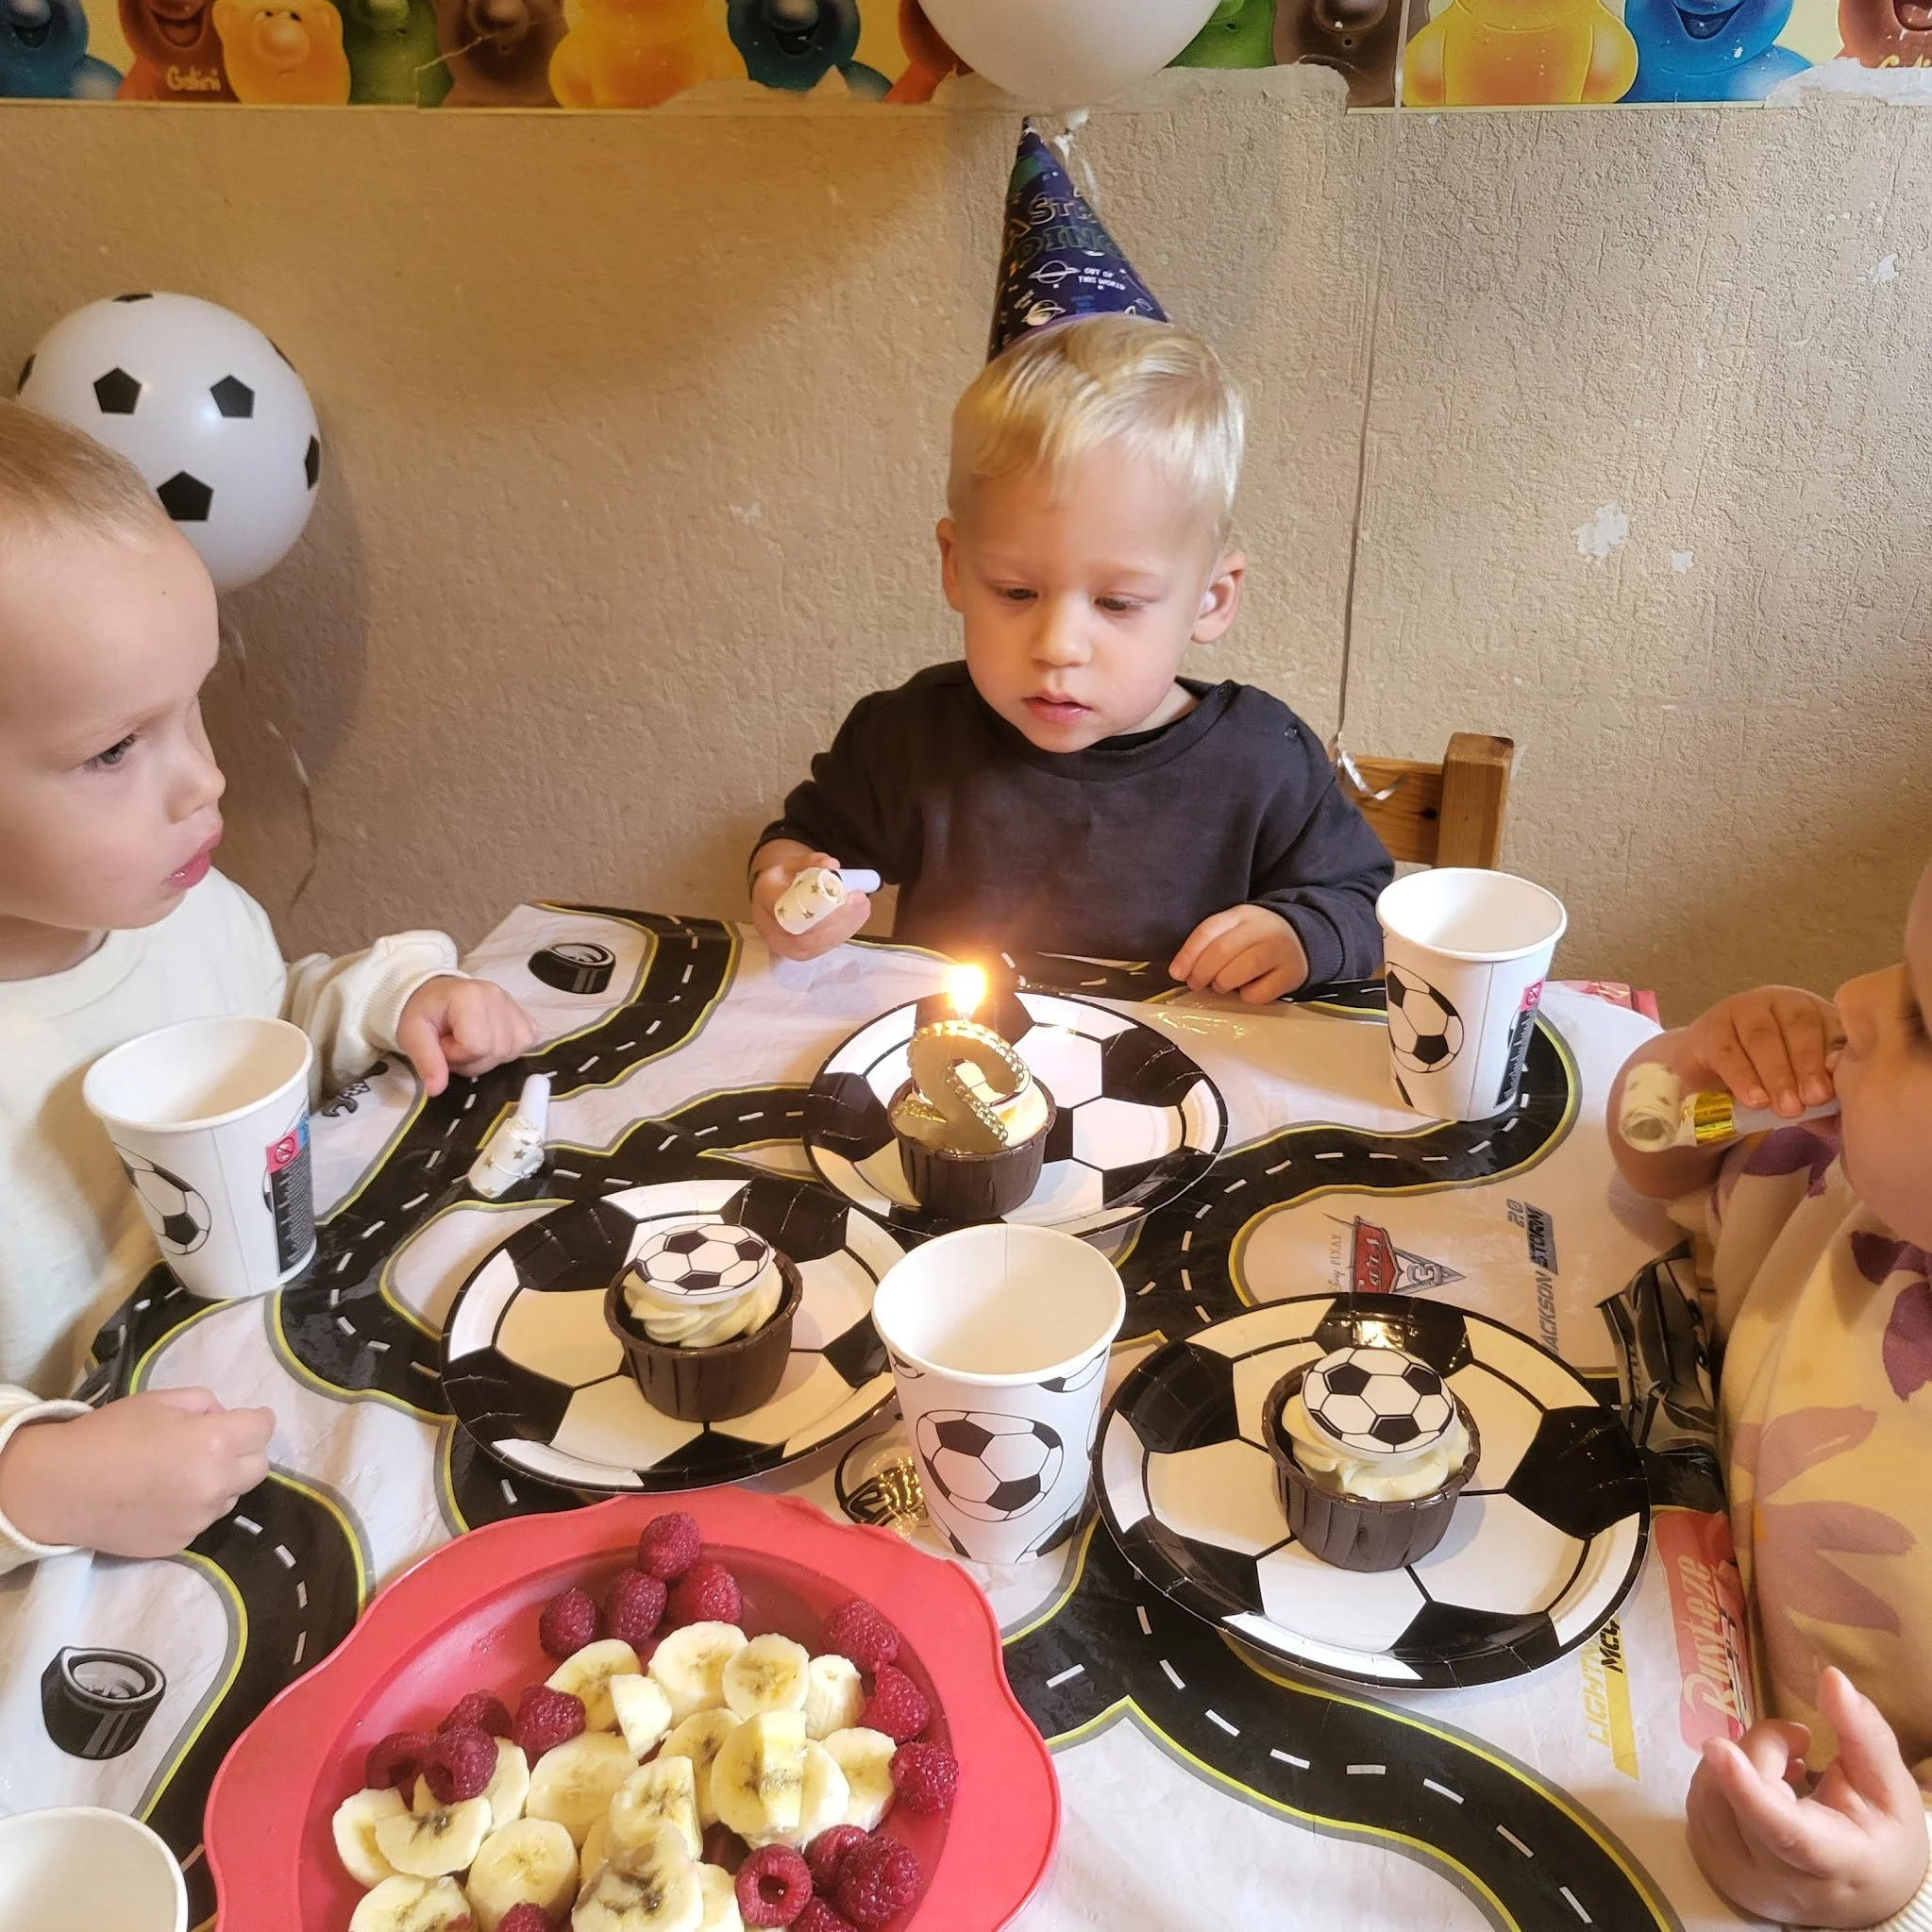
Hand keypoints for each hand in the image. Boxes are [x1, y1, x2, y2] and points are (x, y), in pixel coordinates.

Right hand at [0, 1388, 274, 1558]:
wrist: (60, 1488)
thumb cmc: (109, 1434)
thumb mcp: (160, 1401)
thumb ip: (205, 1404)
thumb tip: (224, 1417)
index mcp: (216, 1442)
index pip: (264, 1428)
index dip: (254, 1419)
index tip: (242, 1420)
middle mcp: (215, 1484)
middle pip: (259, 1467)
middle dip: (244, 1453)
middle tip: (214, 1447)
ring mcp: (198, 1519)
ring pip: (231, 1497)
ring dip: (219, 1484)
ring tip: (179, 1475)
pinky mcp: (180, 1544)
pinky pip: (202, 1521)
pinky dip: (192, 1509)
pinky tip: (161, 1499)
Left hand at [397, 976, 536, 1096]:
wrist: (437, 994)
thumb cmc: (424, 1012)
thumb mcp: (412, 1034)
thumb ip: (426, 1060)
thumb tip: (436, 1089)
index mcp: (470, 997)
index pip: (476, 1046)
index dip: (457, 1055)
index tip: (443, 1044)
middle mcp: (498, 997)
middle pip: (496, 1051)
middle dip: (471, 1060)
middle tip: (454, 1045)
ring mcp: (515, 1006)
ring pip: (511, 1052)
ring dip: (488, 1058)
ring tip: (470, 1044)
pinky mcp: (525, 1017)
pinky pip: (526, 1044)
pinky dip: (507, 1051)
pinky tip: (490, 1043)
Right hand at [749, 844, 871, 961]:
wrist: (767, 906)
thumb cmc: (781, 883)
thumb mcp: (791, 865)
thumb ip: (811, 862)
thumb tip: (833, 865)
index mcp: (766, 898)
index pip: (791, 904)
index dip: (819, 902)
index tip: (843, 892)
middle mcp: (771, 928)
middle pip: (809, 927)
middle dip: (840, 915)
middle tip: (861, 900)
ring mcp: (786, 947)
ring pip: (819, 940)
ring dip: (846, 925)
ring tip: (864, 909)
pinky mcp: (800, 956)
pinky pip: (824, 947)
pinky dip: (843, 933)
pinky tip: (856, 920)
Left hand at [1170, 905, 1309, 1003]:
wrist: (1301, 939)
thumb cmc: (1256, 940)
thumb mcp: (1234, 930)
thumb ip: (1209, 945)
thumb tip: (1182, 971)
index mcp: (1242, 914)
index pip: (1209, 930)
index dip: (1188, 954)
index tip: (1177, 973)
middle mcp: (1263, 928)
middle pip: (1224, 949)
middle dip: (1202, 971)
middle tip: (1196, 984)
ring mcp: (1280, 949)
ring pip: (1245, 966)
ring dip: (1223, 981)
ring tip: (1220, 986)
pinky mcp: (1292, 973)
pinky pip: (1262, 991)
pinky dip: (1247, 996)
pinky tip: (1246, 991)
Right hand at [1682, 985, 1843, 1118]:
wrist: (1708, 1071)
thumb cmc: (1766, 1076)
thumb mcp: (1800, 1082)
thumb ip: (1820, 1092)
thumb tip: (1841, 1114)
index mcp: (1813, 1010)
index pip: (1832, 1025)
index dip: (1837, 1054)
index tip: (1844, 1086)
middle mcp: (1779, 1002)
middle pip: (1799, 1025)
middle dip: (1808, 1064)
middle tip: (1815, 1099)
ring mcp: (1741, 1010)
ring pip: (1762, 1037)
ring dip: (1777, 1074)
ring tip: (1787, 1108)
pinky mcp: (1709, 1028)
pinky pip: (1727, 1052)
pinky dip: (1743, 1078)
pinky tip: (1755, 1101)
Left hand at [1687, 1667, 1929, 1926]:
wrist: (1868, 1894)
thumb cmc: (1879, 1833)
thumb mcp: (1888, 1785)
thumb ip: (1862, 1731)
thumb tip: (1832, 1678)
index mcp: (1835, 1861)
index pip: (1784, 1831)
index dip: (1748, 1789)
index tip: (1718, 1748)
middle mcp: (1779, 1880)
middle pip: (1740, 1795)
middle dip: (1763, 1749)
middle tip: (1800, 1743)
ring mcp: (1739, 1877)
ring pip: (1710, 1793)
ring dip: (1740, 1760)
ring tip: (1786, 1766)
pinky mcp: (1713, 1864)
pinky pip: (1699, 1802)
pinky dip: (1722, 1778)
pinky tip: (1760, 1783)